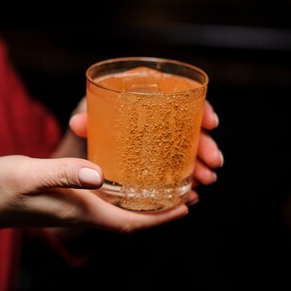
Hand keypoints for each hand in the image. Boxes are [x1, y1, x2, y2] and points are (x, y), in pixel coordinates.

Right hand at [0, 155, 188, 238]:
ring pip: (120, 208)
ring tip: (166, 182)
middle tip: (188, 190)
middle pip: (132, 217)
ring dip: (145, 200)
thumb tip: (100, 173)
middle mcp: (82, 211)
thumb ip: (64, 174)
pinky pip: (103, 198)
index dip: (162, 217)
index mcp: (81, 210)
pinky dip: (122, 190)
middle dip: (162, 209)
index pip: (131, 222)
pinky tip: (124, 173)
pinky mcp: (65, 196)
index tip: (188, 205)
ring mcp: (74, 206)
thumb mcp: (31, 176)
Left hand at [68, 98, 222, 203]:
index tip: (211, 123)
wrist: (88, 145)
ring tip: (205, 180)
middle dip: (207, 145)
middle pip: (194, 128)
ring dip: (202, 165)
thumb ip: (87, 122)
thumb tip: (77, 124)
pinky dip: (187, 181)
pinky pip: (180, 170)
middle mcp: (163, 119)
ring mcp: (164, 141)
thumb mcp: (90, 122)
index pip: (185, 98)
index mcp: (151, 99)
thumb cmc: (92, 125)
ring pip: (191, 151)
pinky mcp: (161, 162)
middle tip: (213, 161)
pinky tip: (192, 192)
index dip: (203, 109)